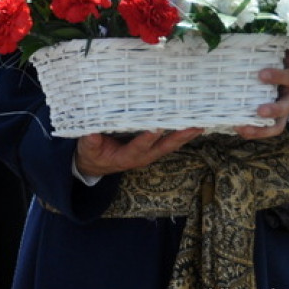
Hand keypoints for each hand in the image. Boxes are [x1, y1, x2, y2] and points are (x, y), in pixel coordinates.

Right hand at [75, 128, 201, 177]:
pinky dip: (181, 133)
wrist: (97, 164)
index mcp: (126, 157)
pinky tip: (192, 123)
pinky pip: (170, 141)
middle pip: (164, 147)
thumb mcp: (87, 149)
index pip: (139, 147)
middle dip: (179, 137)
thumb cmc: (92, 154)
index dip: (147, 138)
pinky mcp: (152, 148)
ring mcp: (149, 152)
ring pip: (171, 144)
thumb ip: (90, 141)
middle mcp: (143, 156)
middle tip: (194, 126)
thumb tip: (91, 131)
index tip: (156, 128)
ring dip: (185, 135)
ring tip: (201, 123)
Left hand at [237, 49, 288, 139]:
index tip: (261, 74)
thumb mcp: (284, 54)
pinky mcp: (274, 117)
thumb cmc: (284, 61)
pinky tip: (236, 129)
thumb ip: (269, 49)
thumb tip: (240, 38)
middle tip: (259, 111)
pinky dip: (252, 131)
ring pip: (277, 125)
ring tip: (242, 129)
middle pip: (287, 107)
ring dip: (260, 129)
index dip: (278, 76)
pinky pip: (266, 128)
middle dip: (274, 110)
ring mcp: (283, 110)